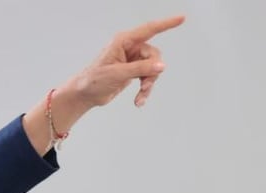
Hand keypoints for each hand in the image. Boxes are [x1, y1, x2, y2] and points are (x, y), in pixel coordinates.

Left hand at [22, 15, 184, 153]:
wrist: (84, 95)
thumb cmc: (93, 80)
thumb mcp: (117, 74)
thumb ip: (139, 69)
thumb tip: (161, 66)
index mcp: (123, 42)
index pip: (149, 29)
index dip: (166, 24)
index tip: (181, 18)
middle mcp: (129, 48)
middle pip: (154, 55)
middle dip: (152, 71)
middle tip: (145, 86)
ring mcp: (132, 60)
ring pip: (153, 68)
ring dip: (149, 83)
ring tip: (140, 96)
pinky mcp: (132, 71)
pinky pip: (147, 77)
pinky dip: (145, 89)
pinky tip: (139, 101)